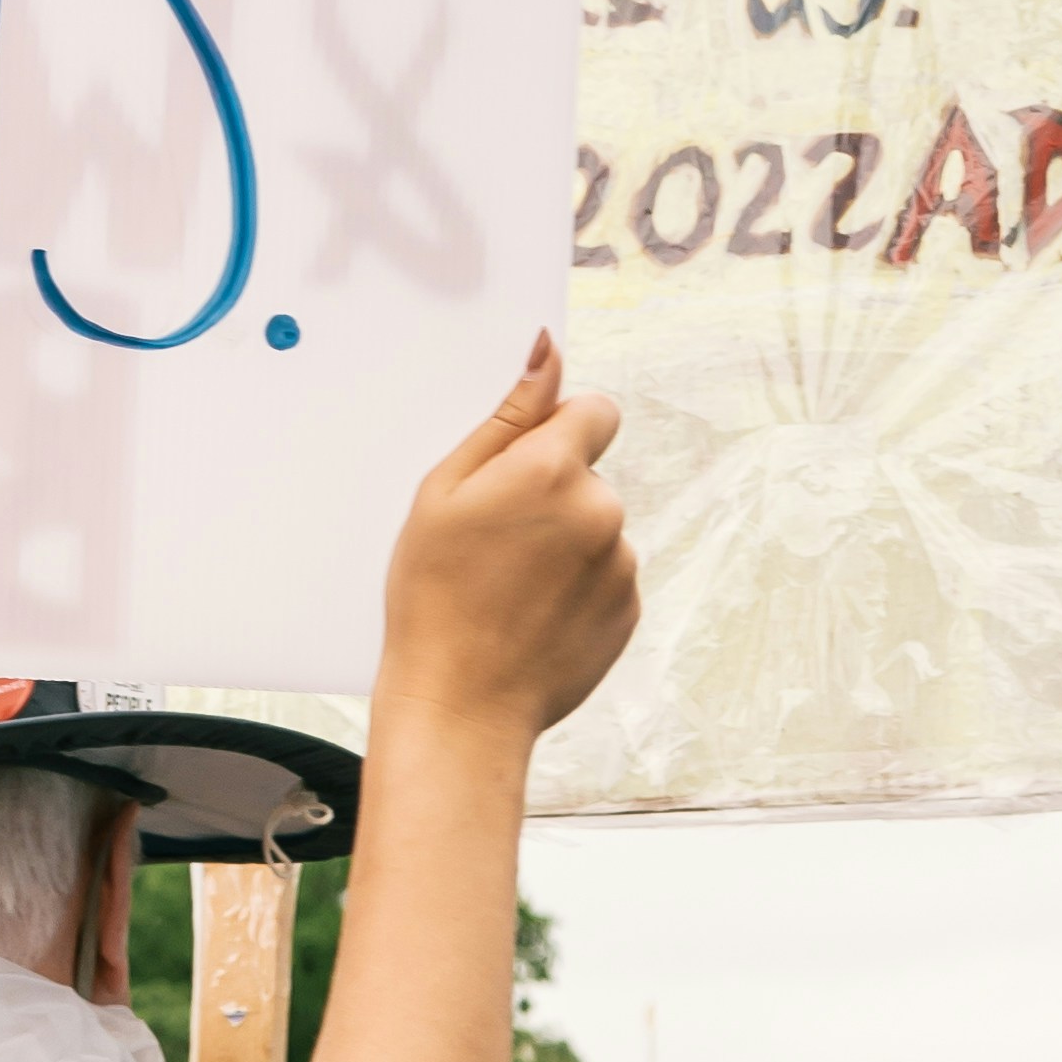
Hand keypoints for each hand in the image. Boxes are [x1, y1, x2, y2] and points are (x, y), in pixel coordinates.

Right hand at [374, 336, 634, 745]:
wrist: (461, 705)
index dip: (559, 430)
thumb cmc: (433, 599)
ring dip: (563, 545)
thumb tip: (548, 356)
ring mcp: (621, 563)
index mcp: (551, 469)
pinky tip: (529, 615)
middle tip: (492, 543)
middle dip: (550, 495)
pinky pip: (605, 577)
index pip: (595, 409)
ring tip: (507, 588)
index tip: (522, 465)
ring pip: (596, 529)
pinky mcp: (628, 609)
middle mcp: (600, 509)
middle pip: (588, 475)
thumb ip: (505, 419)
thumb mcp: (442, 495)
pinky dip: (574, 589)